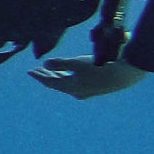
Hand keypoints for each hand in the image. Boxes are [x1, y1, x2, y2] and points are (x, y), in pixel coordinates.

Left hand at [29, 58, 150, 100]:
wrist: (124, 75)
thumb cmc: (100, 68)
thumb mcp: (78, 63)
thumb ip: (61, 63)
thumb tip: (45, 63)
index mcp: (71, 87)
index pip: (50, 82)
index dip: (39, 76)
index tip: (29, 71)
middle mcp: (77, 91)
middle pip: (56, 83)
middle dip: (46, 75)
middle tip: (36, 69)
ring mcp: (86, 90)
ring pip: (66, 82)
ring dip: (56, 75)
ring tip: (49, 69)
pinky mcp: (94, 86)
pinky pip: (74, 81)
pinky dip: (67, 75)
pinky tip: (68, 71)